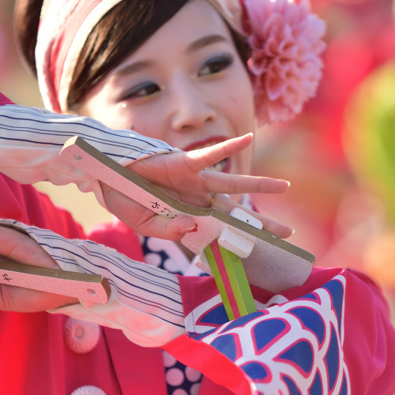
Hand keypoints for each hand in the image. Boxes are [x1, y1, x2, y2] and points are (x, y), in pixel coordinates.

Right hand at [114, 134, 293, 238]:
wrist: (105, 177)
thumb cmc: (124, 199)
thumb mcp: (144, 224)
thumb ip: (167, 230)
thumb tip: (191, 227)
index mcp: (189, 217)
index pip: (222, 233)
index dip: (240, 243)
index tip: (265, 257)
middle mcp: (198, 200)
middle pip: (237, 214)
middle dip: (262, 225)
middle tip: (289, 234)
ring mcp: (193, 181)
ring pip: (232, 185)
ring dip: (258, 185)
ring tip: (284, 187)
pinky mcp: (183, 163)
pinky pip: (209, 154)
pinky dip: (227, 147)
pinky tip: (248, 138)